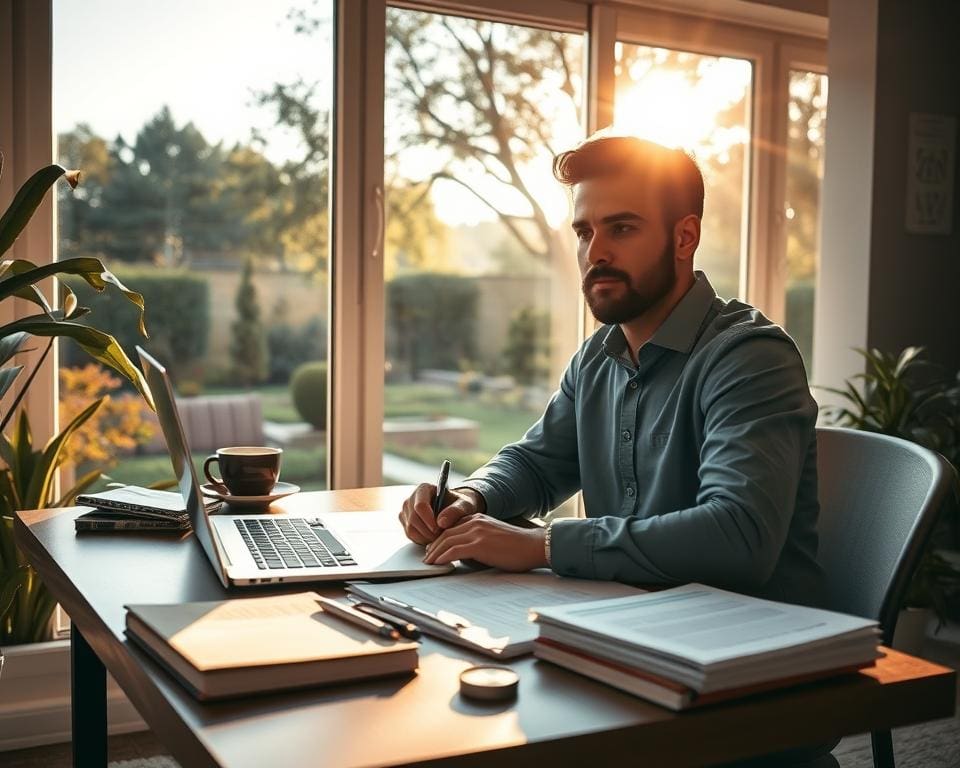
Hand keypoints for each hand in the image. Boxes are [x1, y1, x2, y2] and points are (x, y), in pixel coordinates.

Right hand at [399, 484, 484, 544]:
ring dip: (425, 537)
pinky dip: (422, 540)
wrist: (454, 509)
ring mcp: (406, 511)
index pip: (420, 506)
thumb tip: (441, 522)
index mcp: (424, 489)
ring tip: (440, 536)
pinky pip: (410, 535)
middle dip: (428, 531)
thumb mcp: (464, 504)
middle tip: (442, 536)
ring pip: (410, 529)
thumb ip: (456, 510)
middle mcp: (411, 499)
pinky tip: (434, 537)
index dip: (429, 520)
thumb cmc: (459, 504)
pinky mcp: (405, 522)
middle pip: (413, 519)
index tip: (439, 529)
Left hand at [423, 514, 546, 571]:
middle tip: (426, 557)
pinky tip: (438, 563)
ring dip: (434, 552)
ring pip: (447, 540)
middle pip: (446, 533)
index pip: (452, 527)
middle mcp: (475, 522)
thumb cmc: (517, 546)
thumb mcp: (493, 536)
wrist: (533, 546)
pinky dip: (443, 557)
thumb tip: (464, 552)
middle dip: (433, 546)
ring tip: (428, 563)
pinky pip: (454, 550)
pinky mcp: (479, 544)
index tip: (433, 548)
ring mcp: (477, 532)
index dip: (439, 538)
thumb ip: (478, 539)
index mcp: (478, 518)